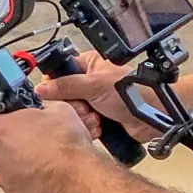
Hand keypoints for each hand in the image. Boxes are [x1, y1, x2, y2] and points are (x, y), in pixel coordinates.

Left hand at [0, 102, 105, 192]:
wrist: (80, 177)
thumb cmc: (67, 144)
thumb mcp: (55, 109)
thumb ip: (36, 107)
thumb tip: (36, 107)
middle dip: (7, 144)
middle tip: (30, 141)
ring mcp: (3, 178)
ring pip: (4, 167)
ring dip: (17, 164)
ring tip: (41, 160)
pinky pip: (15, 186)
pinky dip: (26, 182)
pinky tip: (44, 176)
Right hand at [37, 58, 161, 140]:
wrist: (152, 116)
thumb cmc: (132, 92)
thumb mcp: (93, 85)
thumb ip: (65, 85)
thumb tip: (41, 88)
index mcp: (88, 65)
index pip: (59, 73)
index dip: (55, 87)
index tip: (57, 96)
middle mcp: (89, 82)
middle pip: (63, 97)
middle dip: (72, 106)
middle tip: (85, 106)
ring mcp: (93, 101)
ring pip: (72, 113)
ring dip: (82, 118)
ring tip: (96, 116)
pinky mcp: (98, 118)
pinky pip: (82, 124)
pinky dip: (88, 127)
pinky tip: (98, 126)